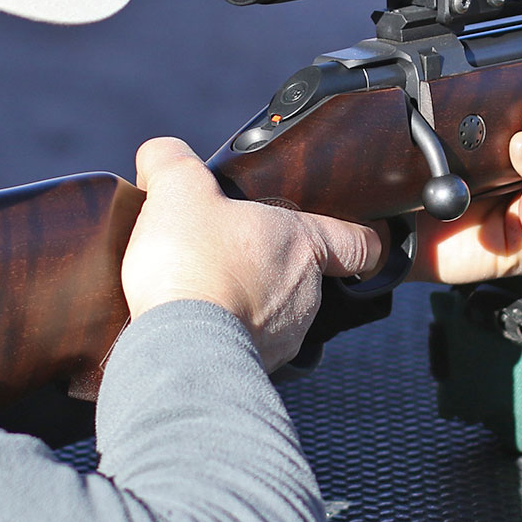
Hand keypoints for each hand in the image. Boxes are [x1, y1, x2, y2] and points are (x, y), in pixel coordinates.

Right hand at [122, 138, 382, 368]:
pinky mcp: (259, 367)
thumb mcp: (177, 189)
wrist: (179, 345)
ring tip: (203, 291)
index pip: (358, 242)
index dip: (361, 237)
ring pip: (275, 315)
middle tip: (231, 255)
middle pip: (304, 276)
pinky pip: (248, 346)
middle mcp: (306, 293)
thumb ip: (172, 161)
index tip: (360, 238)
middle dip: (270, 266)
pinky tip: (193, 325)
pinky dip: (225, 335)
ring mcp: (286, 336)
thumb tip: (160, 154)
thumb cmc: (195, 263)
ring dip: (246, 303)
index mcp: (303, 244)